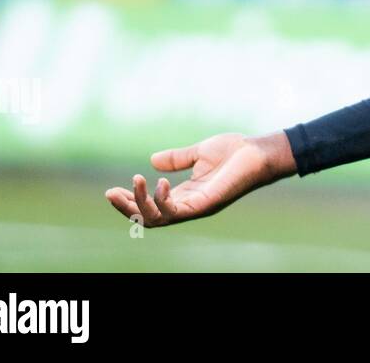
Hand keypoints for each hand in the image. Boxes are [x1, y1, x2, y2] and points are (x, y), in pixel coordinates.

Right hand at [104, 131, 295, 227]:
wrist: (260, 151)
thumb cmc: (236, 152)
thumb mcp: (200, 152)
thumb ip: (178, 158)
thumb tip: (152, 160)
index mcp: (186, 194)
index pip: (151, 206)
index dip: (130, 201)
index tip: (111, 190)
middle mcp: (189, 205)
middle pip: (149, 218)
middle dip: (127, 208)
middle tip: (110, 193)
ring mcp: (198, 207)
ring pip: (159, 219)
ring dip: (140, 204)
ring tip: (133, 182)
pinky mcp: (208, 204)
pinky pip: (178, 212)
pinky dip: (164, 200)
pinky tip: (160, 183)